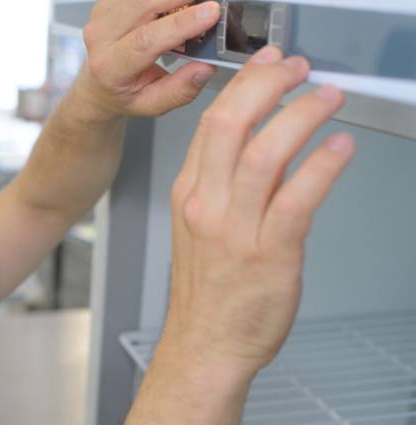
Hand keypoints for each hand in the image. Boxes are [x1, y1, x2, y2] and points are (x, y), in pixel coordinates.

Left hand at [77, 0, 221, 119]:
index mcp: (110, 67)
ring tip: (197, 6)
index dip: (181, 24)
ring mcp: (102, 15)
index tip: (211, 12)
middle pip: (144, 6)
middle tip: (211, 3)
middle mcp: (101, 37)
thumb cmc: (124, 94)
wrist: (99, 84)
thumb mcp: (153, 104)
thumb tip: (206, 67)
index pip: (146, 40)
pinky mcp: (109, 1)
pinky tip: (176, 5)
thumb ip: (180, 90)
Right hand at [164, 45, 355, 376]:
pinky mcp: (268, 254)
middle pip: (229, 127)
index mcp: (189, 195)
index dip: (242, 88)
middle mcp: (207, 206)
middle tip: (295, 70)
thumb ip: (228, 187)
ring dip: (299, 117)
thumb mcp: (201, 229)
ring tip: (326, 99)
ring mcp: (234, 229)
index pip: (210, 126)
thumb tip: (265, 149)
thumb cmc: (208, 291)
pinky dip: (321, 167)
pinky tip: (338, 148)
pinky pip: (296, 199)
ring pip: (263, 155)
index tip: (265, 67)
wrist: (205, 344)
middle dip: (266, 87)